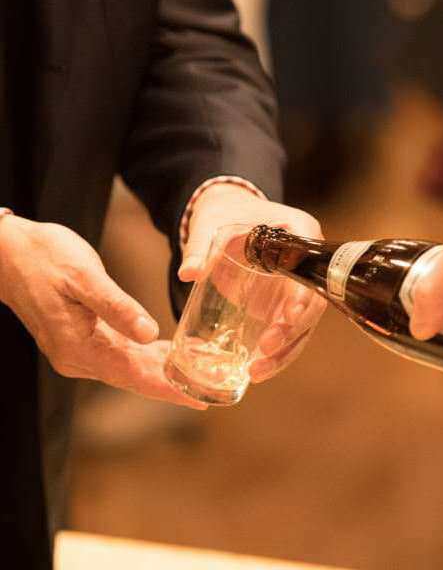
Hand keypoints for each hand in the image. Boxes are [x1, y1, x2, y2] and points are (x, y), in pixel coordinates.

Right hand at [0, 216, 205, 408]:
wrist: (9, 252)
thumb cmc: (45, 258)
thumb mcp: (85, 277)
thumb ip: (118, 307)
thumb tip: (148, 333)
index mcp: (79, 347)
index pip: (133, 376)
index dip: (168, 389)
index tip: (199, 400)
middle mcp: (78, 357)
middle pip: (135, 376)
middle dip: (173, 384)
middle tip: (212, 389)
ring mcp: (80, 349)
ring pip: (130, 366)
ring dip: (163, 371)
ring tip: (201, 374)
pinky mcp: (83, 337)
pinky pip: (121, 353)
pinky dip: (147, 356)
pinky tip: (169, 354)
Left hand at [178, 184, 326, 382]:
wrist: (227, 215)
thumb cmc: (224, 213)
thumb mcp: (211, 225)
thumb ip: (200, 247)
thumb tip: (189, 273)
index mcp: (301, 233)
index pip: (311, 268)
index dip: (305, 296)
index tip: (289, 316)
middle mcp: (307, 263)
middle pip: (313, 304)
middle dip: (292, 331)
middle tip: (266, 348)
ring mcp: (298, 286)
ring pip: (303, 325)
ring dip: (285, 351)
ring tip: (258, 372)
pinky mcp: (284, 303)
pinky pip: (287, 331)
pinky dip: (275, 352)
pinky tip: (257, 370)